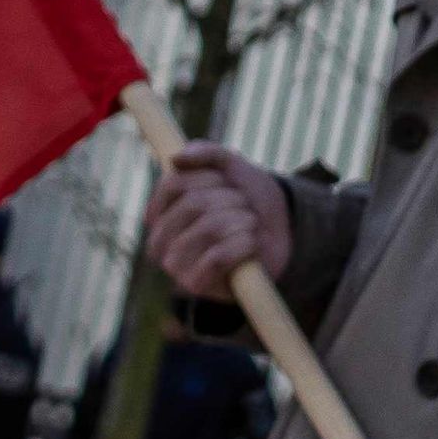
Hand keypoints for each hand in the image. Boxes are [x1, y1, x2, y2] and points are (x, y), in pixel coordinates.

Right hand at [144, 143, 291, 297]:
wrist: (278, 232)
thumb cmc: (245, 197)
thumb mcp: (229, 166)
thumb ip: (204, 152)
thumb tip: (175, 159)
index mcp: (160, 212)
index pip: (174, 184)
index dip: (208, 177)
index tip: (226, 180)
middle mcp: (159, 240)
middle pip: (193, 204)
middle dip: (231, 198)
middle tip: (245, 205)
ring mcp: (175, 266)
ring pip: (209, 228)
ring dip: (243, 219)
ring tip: (251, 223)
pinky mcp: (196, 285)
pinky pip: (218, 257)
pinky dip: (244, 245)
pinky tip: (252, 244)